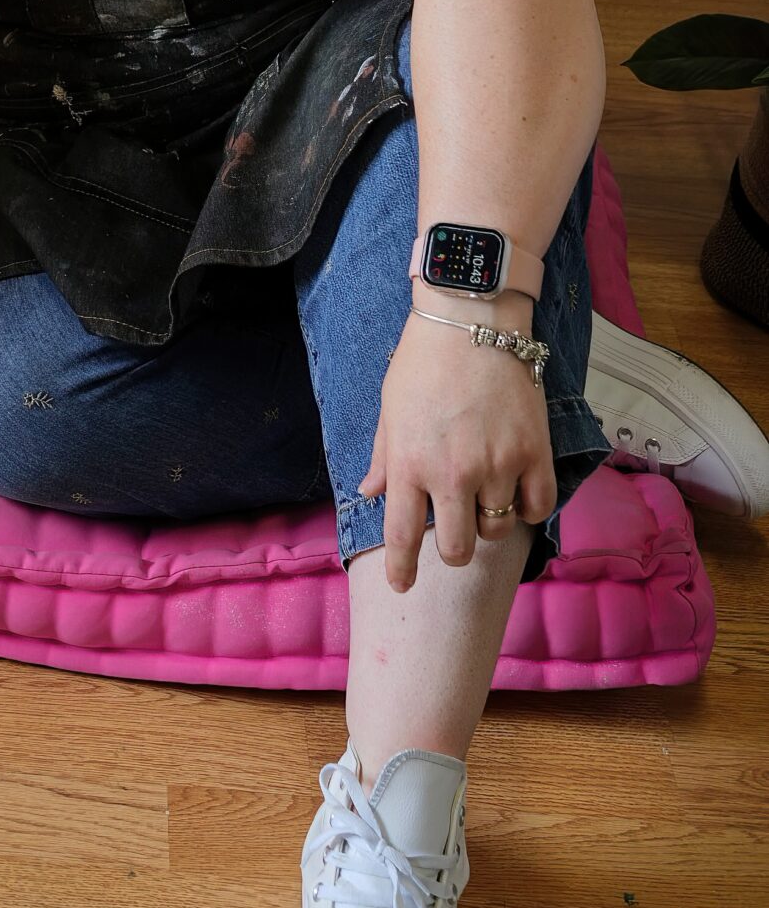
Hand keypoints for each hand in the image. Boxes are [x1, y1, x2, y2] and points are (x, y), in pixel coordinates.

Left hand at [357, 310, 556, 591]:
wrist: (470, 322)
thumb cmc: (421, 363)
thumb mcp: (389, 411)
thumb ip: (384, 458)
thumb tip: (370, 494)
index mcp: (410, 465)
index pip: (404, 537)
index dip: (402, 570)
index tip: (402, 586)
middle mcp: (452, 474)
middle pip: (458, 549)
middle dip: (454, 551)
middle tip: (454, 533)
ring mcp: (497, 465)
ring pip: (497, 531)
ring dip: (489, 525)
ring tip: (484, 499)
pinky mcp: (533, 452)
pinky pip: (537, 506)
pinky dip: (528, 510)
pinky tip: (517, 494)